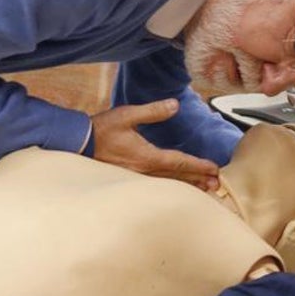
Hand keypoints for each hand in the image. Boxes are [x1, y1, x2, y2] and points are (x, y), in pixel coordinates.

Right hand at [90, 99, 219, 189]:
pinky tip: (177, 188)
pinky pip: (157, 186)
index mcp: (147, 157)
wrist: (77, 145)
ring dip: (188, 186)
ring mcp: (137, 178)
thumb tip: (175, 105)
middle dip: (198, 180)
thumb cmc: (101, 130)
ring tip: (204, 190)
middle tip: (217, 185)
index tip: (214, 169)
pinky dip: (172, 188)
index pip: (179, 163)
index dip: (198, 165)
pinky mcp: (130, 179)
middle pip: (177, 178)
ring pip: (168, 185)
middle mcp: (144, 171)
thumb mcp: (127, 115)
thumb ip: (153, 111)